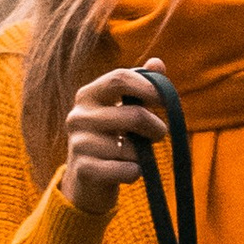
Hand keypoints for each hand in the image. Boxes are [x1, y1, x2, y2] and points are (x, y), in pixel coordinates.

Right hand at [62, 67, 162, 215]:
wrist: (86, 180)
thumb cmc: (112, 137)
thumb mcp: (124, 109)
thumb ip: (141, 86)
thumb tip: (157, 63)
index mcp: (88, 94)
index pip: (120, 78)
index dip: (149, 88)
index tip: (165, 101)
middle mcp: (78, 116)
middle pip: (133, 115)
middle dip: (156, 127)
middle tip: (160, 134)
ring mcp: (78, 143)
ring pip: (131, 148)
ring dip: (143, 155)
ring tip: (136, 156)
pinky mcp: (84, 170)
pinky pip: (126, 170)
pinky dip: (135, 172)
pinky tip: (128, 171)